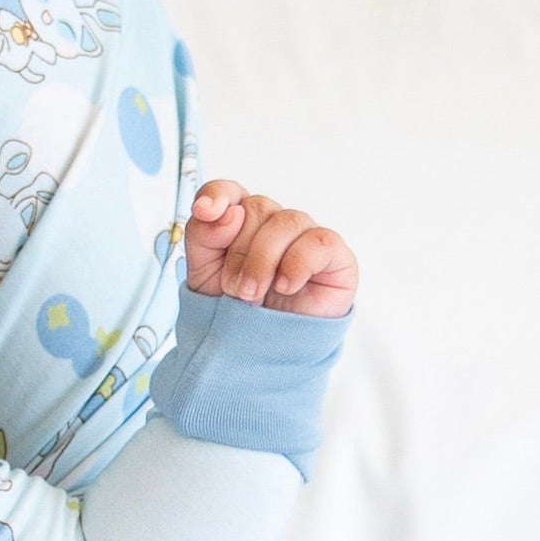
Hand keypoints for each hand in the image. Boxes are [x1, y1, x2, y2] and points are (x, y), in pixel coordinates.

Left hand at [185, 180, 357, 313]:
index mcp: (240, 219)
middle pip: (255, 208)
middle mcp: (274, 222)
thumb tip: (227, 212)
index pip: (229, 191)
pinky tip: (286, 286)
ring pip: (286, 222)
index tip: (205, 211)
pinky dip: (297, 264)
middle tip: (234, 289)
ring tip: (252, 294)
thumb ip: (204, 235)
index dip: (218, 195)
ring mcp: (306, 235)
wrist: (263, 349)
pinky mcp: (335, 256)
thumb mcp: (204, 272)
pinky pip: (319, 242)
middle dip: (238, 253)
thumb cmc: (234, 307)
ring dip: (262, 261)